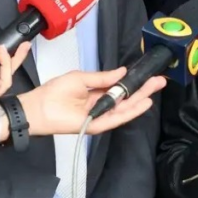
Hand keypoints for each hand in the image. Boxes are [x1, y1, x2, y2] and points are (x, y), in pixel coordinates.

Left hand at [20, 68, 165, 135]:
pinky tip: (142, 103)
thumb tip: (122, 72)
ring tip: (156, 88)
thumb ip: (103, 78)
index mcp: (96, 93)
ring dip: (141, 99)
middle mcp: (100, 105)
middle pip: (126, 98)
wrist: (38, 107)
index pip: (119, 88)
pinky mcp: (96, 125)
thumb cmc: (54, 92)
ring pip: (125, 108)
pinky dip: (130, 111)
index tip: (147, 74)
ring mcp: (99, 116)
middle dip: (143, 89)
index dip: (133, 82)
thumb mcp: (81, 78)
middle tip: (159, 80)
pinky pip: (116, 118)